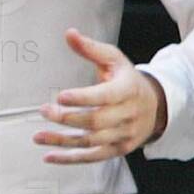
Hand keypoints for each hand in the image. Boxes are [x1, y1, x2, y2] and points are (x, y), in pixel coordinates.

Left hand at [38, 29, 165, 161]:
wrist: (156, 105)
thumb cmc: (127, 80)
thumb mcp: (114, 60)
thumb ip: (91, 49)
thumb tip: (69, 34)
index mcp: (128, 90)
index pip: (106, 96)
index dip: (83, 98)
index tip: (60, 96)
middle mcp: (128, 115)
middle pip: (96, 121)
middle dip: (68, 118)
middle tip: (44, 111)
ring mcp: (124, 134)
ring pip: (92, 141)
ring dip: (62, 140)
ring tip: (38, 136)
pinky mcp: (118, 149)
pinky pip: (93, 157)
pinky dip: (70, 159)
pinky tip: (48, 157)